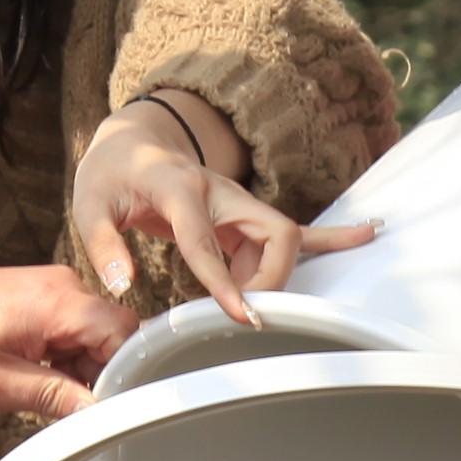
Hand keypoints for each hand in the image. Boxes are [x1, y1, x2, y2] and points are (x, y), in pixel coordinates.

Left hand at [0, 223, 127, 422]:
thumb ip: (53, 397)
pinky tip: (39, 375)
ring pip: (97, 336)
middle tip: (69, 403)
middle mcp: (66, 287)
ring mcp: (59, 289)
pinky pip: (78, 331)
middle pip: (114, 334)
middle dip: (101, 373)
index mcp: (57, 304)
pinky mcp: (50, 297)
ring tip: (42, 388)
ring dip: (82, 368)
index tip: (110, 403)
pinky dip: (68, 358)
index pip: (124, 332)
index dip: (126, 370)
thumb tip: (96, 413)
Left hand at [65, 94, 376, 322]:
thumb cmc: (111, 174)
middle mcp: (221, 192)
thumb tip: (122, 286)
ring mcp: (240, 203)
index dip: (224, 282)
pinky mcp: (247, 216)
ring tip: (250, 305)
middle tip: (245, 315)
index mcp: (179, 188)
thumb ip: (103, 245)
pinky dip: (332, 236)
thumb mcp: (90, 203)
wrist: (133, 142)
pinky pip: (296, 231)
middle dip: (270, 281)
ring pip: (285, 241)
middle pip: (275, 234)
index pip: (206, 241)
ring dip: (273, 279)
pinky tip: (369, 232)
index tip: (242, 318)